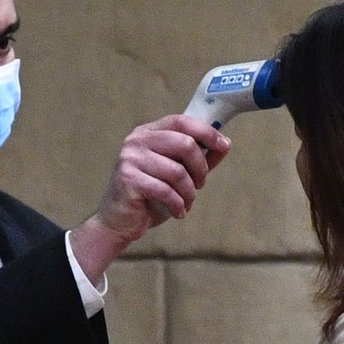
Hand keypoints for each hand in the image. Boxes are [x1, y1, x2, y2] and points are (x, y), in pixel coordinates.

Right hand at [69, 115, 230, 279]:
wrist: (119, 221)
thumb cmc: (150, 195)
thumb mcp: (178, 173)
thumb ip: (199, 158)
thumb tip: (225, 144)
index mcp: (148, 132)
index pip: (181, 121)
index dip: (206, 132)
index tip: (224, 145)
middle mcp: (136, 140)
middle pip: (184, 144)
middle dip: (200, 168)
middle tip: (200, 184)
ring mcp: (130, 159)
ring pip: (177, 171)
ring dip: (189, 192)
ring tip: (186, 202)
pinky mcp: (128, 179)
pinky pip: (165, 190)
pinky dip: (178, 205)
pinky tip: (178, 211)